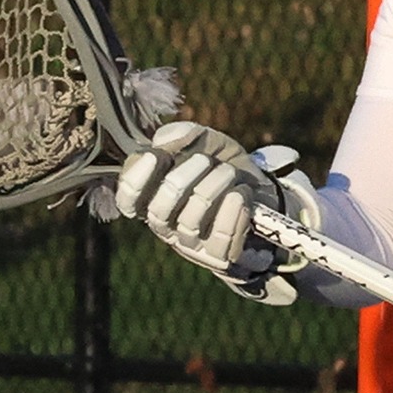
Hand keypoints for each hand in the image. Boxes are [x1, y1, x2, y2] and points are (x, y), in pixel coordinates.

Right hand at [114, 122, 312, 304]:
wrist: (264, 195)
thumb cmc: (224, 168)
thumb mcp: (208, 143)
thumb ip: (185, 135)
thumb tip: (163, 140)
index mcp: (153, 198)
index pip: (128, 199)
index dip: (136, 178)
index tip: (156, 155)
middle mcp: (166, 225)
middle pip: (159, 209)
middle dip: (183, 178)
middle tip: (206, 160)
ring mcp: (191, 244)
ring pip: (190, 221)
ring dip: (213, 189)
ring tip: (230, 173)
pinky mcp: (218, 257)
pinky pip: (220, 238)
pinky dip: (233, 211)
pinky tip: (242, 195)